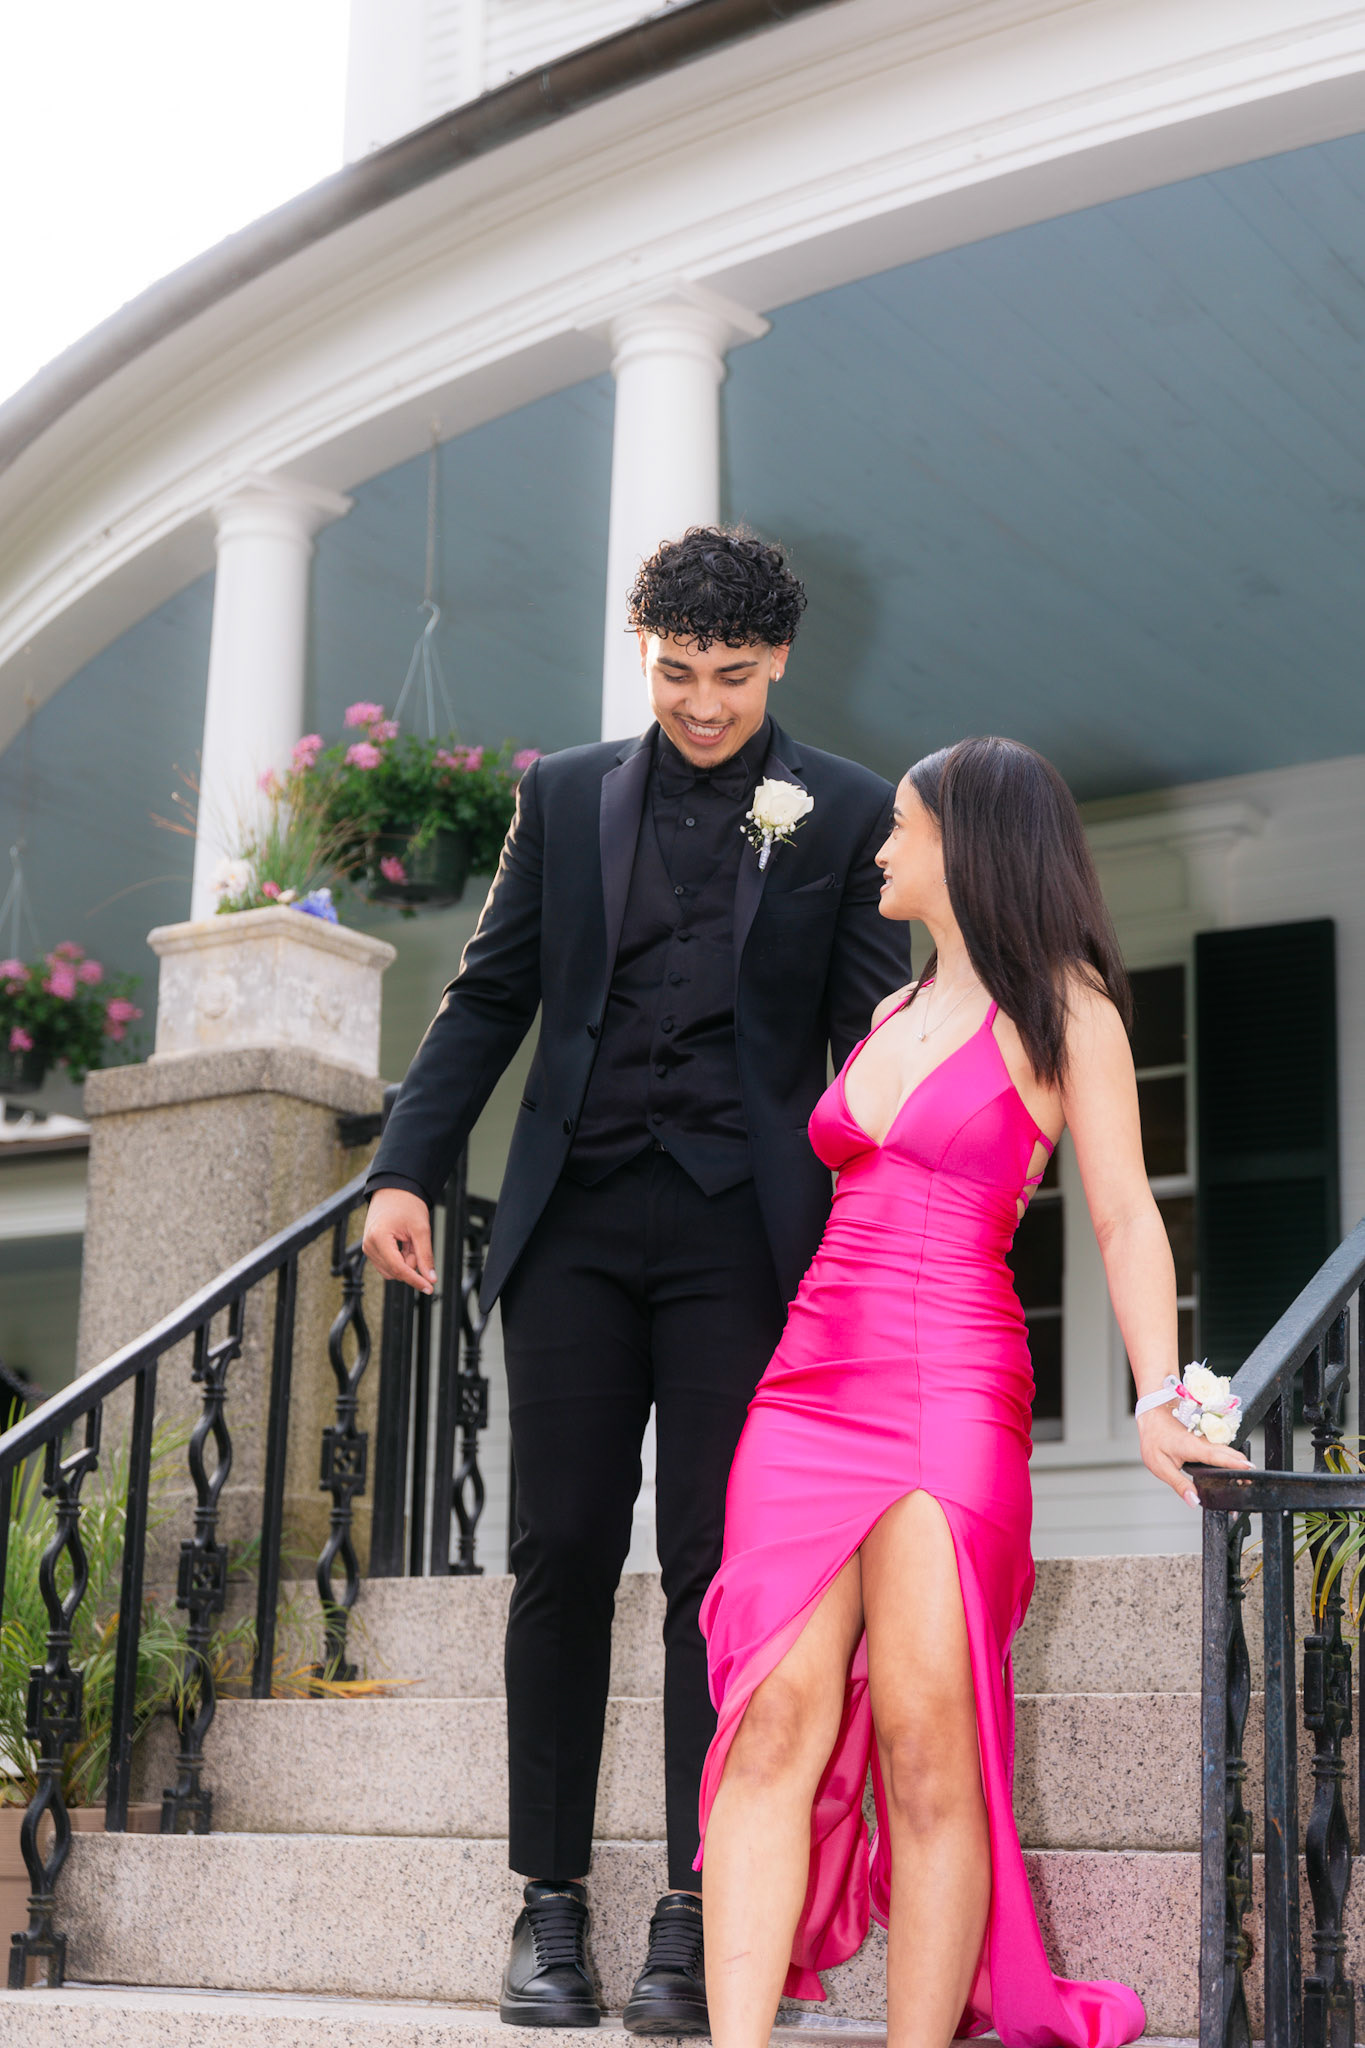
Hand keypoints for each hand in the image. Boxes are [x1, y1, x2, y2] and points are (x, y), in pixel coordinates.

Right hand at [363, 1188, 436, 1294]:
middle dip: (412, 1263)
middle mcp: (369, 1245)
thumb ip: (425, 1255)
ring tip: (410, 1241)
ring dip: (406, 1261)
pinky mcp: (371, 1249)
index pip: (398, 1269)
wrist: (394, 1190)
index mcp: (379, 1238)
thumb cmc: (407, 1204)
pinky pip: (388, 1264)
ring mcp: (368, 1248)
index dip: (415, 1280)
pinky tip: (404, 1243)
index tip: (429, 1288)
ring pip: (392, 1270)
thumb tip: (430, 1278)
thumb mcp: (421, 1229)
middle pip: (396, 1271)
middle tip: (417, 1242)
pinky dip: (400, 1258)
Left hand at [1138, 1403, 1252, 1507]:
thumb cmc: (1154, 1439)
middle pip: (1229, 1453)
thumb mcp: (1160, 1466)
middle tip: (1253, 1479)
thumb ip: (1178, 1484)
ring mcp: (1205, 1439)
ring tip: (1248, 1475)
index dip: (1234, 1464)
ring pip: (1227, 1449)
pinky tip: (1234, 1466)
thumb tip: (1194, 1500)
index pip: (1218, 1457)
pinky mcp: (1205, 1439)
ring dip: (1238, 1461)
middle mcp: (1203, 1441)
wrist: (1152, 1414)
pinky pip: (1221, 1448)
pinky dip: (1230, 1457)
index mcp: (1193, 1447)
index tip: (1249, 1470)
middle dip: (1242, 1466)